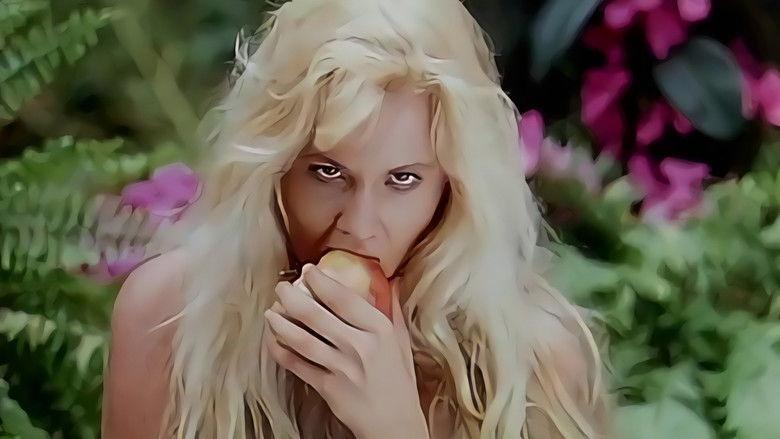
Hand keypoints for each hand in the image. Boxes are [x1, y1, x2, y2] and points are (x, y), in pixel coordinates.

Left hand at [264, 264, 428, 438]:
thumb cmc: (399, 381)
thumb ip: (393, 309)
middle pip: (315, 314)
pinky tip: (273, 338)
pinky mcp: (326, 386)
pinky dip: (280, 349)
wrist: (394, 423)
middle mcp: (358, 345)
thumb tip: (393, 280)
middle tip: (281, 286)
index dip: (321, 281)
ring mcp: (340, 367)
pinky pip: (296, 363)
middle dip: (291, 296)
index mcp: (378, 329)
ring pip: (300, 338)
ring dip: (280, 322)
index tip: (308, 270)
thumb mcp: (401, 341)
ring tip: (271, 310)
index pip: (344, 298)